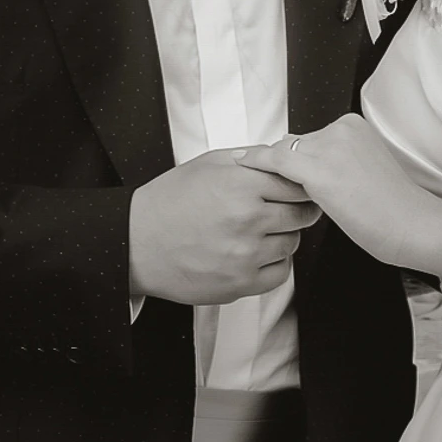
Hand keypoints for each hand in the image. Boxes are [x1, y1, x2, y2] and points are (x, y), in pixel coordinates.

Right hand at [128, 149, 319, 306]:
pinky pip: (280, 274)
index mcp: (241, 185)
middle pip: (301, 214)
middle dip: (300, 208)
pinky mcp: (240, 284)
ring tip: (264, 229)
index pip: (296, 184)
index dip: (302, 184)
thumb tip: (280, 156)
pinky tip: (260, 252)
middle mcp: (247, 221)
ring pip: (292, 244)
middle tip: (290, 206)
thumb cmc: (170, 200)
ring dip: (285, 235)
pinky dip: (276, 263)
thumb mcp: (208, 163)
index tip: (301, 186)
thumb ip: (249, 158)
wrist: (139, 241)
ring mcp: (245, 256)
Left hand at [239, 115, 430, 271]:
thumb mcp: (365, 171)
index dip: (294, 158)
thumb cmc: (393, 209)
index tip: (270, 162)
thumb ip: (338, 162)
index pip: (312, 140)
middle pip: (298, 145)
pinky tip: (240, 163)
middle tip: (261, 176)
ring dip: (273, 171)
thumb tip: (306, 165)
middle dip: (285, 165)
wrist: (412, 224)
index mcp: (354, 126)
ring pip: (287, 154)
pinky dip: (256, 162)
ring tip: (253, 179)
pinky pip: (277, 161)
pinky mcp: (318, 168)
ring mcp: (329, 146)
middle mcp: (340, 128)